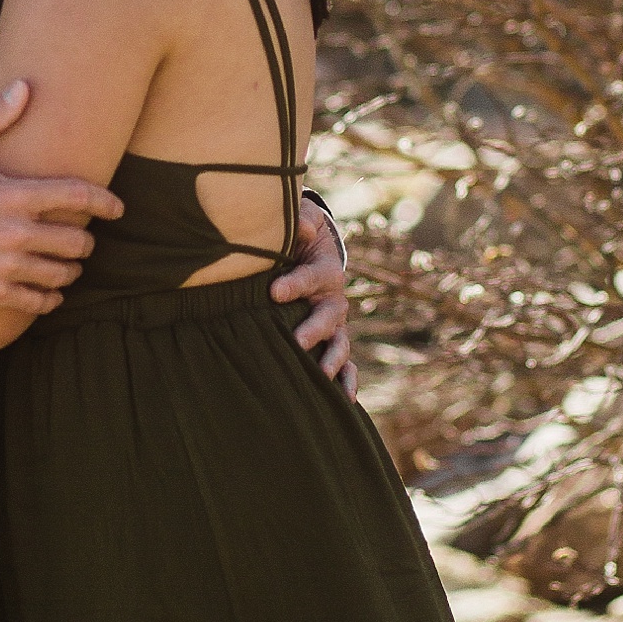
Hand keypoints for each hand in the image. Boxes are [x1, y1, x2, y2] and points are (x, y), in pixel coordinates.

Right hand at [0, 82, 123, 315]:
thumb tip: (24, 87)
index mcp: (12, 193)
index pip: (79, 197)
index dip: (106, 202)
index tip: (117, 207)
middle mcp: (15, 232)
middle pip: (78, 241)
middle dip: (86, 239)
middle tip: (81, 238)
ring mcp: (5, 266)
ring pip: (62, 273)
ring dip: (71, 269)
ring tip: (67, 264)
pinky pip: (39, 302)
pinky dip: (51, 298)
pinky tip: (49, 292)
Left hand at [271, 198, 355, 397]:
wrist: (311, 252)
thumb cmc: (300, 237)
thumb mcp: (303, 220)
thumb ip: (302, 220)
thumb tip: (304, 228)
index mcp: (325, 269)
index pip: (311, 276)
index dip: (295, 284)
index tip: (274, 292)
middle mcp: (334, 300)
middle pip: (329, 316)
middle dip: (314, 329)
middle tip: (297, 342)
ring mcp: (335, 324)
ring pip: (340, 343)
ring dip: (333, 360)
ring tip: (321, 376)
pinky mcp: (331, 341)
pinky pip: (345, 365)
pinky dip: (348, 382)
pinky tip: (345, 402)